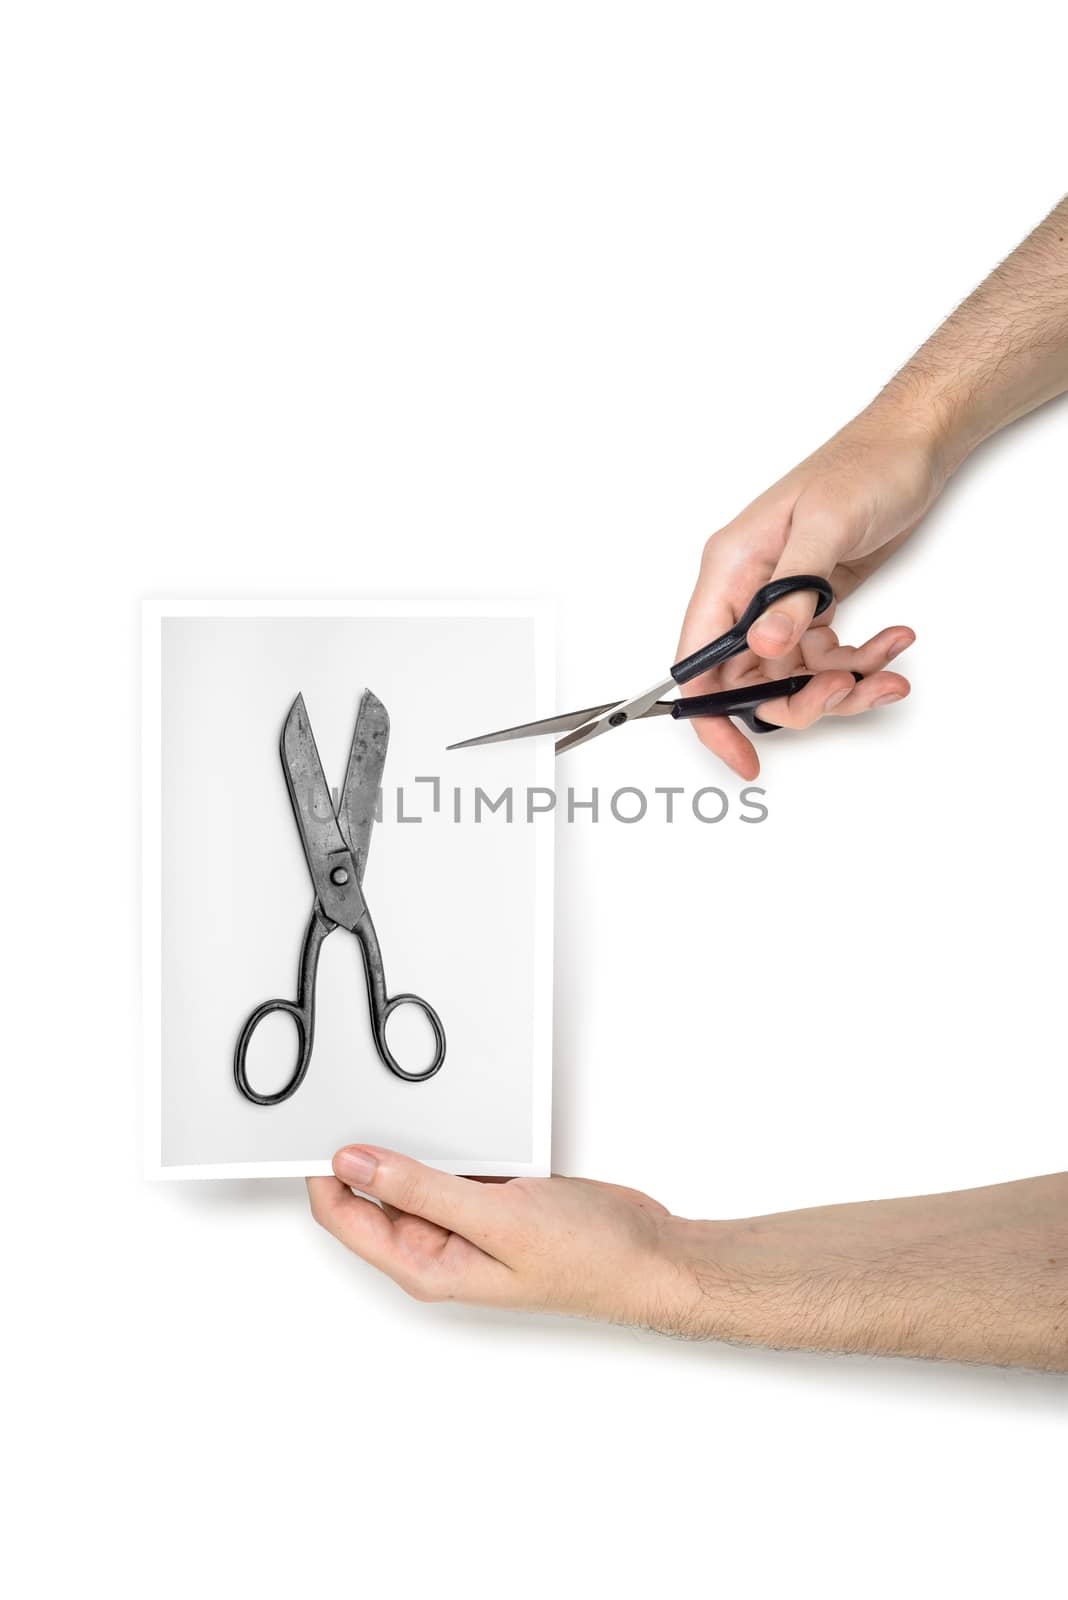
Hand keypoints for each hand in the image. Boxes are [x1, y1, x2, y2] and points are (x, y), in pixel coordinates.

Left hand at [309, 1151, 1067, 1368]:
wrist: (653, 1255)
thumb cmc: (587, 1257)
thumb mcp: (495, 1217)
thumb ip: (419, 1188)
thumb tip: (353, 1164)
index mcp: (425, 1265)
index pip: (344, 1215)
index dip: (324, 1169)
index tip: (317, 1121)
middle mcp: (439, 1247)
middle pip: (373, 1190)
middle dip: (365, 1146)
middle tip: (357, 1090)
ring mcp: (467, 1222)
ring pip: (415, 1171)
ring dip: (412, 1139)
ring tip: (405, 1094)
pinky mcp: (495, 1198)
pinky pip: (455, 1162)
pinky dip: (452, 1138)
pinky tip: (458, 1114)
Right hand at [678, 400, 945, 776]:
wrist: (914, 443)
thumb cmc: (866, 465)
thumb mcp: (828, 524)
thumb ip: (794, 590)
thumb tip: (764, 645)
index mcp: (731, 568)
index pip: (699, 658)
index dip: (711, 714)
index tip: (740, 755)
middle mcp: (750, 590)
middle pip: (750, 678)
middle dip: (799, 699)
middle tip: (844, 692)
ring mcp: (784, 600)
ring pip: (794, 676)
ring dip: (843, 683)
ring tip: (886, 666)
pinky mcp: (816, 605)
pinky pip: (827, 657)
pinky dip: (862, 662)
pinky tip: (893, 643)